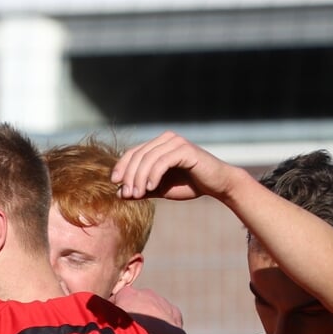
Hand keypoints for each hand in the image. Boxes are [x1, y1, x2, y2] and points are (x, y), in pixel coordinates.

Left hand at [113, 131, 244, 203]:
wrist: (217, 185)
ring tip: (137, 194)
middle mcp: (166, 139)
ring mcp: (176, 142)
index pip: (133, 152)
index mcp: (158, 145)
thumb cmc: (189, 185)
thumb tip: (119, 193)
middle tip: (127, 194)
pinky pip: (162, 161)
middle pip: (138, 155)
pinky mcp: (185, 150)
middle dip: (130, 176)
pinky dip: (154, 175)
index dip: (121, 166)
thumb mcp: (160, 189)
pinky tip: (152, 188)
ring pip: (148, 158)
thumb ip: (142, 189)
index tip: (115, 183)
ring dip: (140, 178)